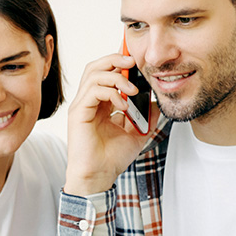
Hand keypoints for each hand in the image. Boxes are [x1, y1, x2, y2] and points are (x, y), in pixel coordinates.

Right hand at [63, 52, 157, 195]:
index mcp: (100, 103)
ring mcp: (81, 106)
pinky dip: (111, 93)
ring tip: (132, 90)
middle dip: (115, 59)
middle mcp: (88, 101)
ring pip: (93, 74)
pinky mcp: (77, 113)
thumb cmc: (112, 158)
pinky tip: (123, 106)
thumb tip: (158, 102)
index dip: (120, 62)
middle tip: (134, 62)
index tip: (137, 61)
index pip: (106, 72)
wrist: (99, 177)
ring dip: (117, 77)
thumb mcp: (137, 133)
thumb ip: (146, 116)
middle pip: (96, 66)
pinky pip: (93, 91)